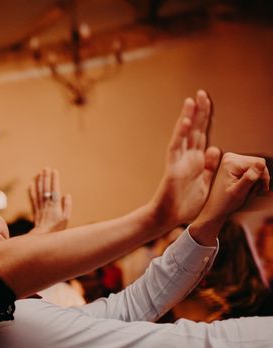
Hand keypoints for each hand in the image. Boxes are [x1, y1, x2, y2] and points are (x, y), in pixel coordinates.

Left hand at [28, 168, 72, 233]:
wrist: (42, 237)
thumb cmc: (56, 229)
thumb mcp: (66, 219)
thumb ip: (67, 206)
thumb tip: (67, 195)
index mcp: (55, 205)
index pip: (55, 189)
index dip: (54, 180)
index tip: (55, 171)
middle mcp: (46, 204)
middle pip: (45, 188)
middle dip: (46, 177)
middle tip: (46, 168)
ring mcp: (40, 206)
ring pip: (39, 191)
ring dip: (39, 181)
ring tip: (39, 173)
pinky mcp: (35, 210)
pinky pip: (33, 198)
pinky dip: (31, 191)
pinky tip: (31, 184)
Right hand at [150, 90, 220, 226]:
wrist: (169, 218)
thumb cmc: (184, 204)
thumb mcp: (206, 183)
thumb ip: (210, 166)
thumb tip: (215, 148)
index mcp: (196, 160)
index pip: (202, 134)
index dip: (206, 118)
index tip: (208, 102)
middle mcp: (187, 157)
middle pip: (194, 130)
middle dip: (199, 112)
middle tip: (201, 93)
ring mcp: (178, 161)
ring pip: (183, 135)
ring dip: (187, 118)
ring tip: (191, 100)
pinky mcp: (172, 168)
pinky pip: (176, 148)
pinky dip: (180, 135)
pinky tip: (184, 122)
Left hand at [190, 153, 268, 244]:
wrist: (215, 208)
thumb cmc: (225, 203)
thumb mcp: (239, 192)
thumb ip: (250, 177)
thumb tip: (261, 164)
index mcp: (230, 162)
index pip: (260, 163)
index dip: (263, 177)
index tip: (260, 189)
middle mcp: (230, 157)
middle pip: (259, 164)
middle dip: (259, 179)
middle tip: (250, 192)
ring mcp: (231, 160)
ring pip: (257, 167)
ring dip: (256, 181)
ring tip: (246, 191)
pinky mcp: (234, 165)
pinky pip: (252, 169)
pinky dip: (252, 180)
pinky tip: (245, 187)